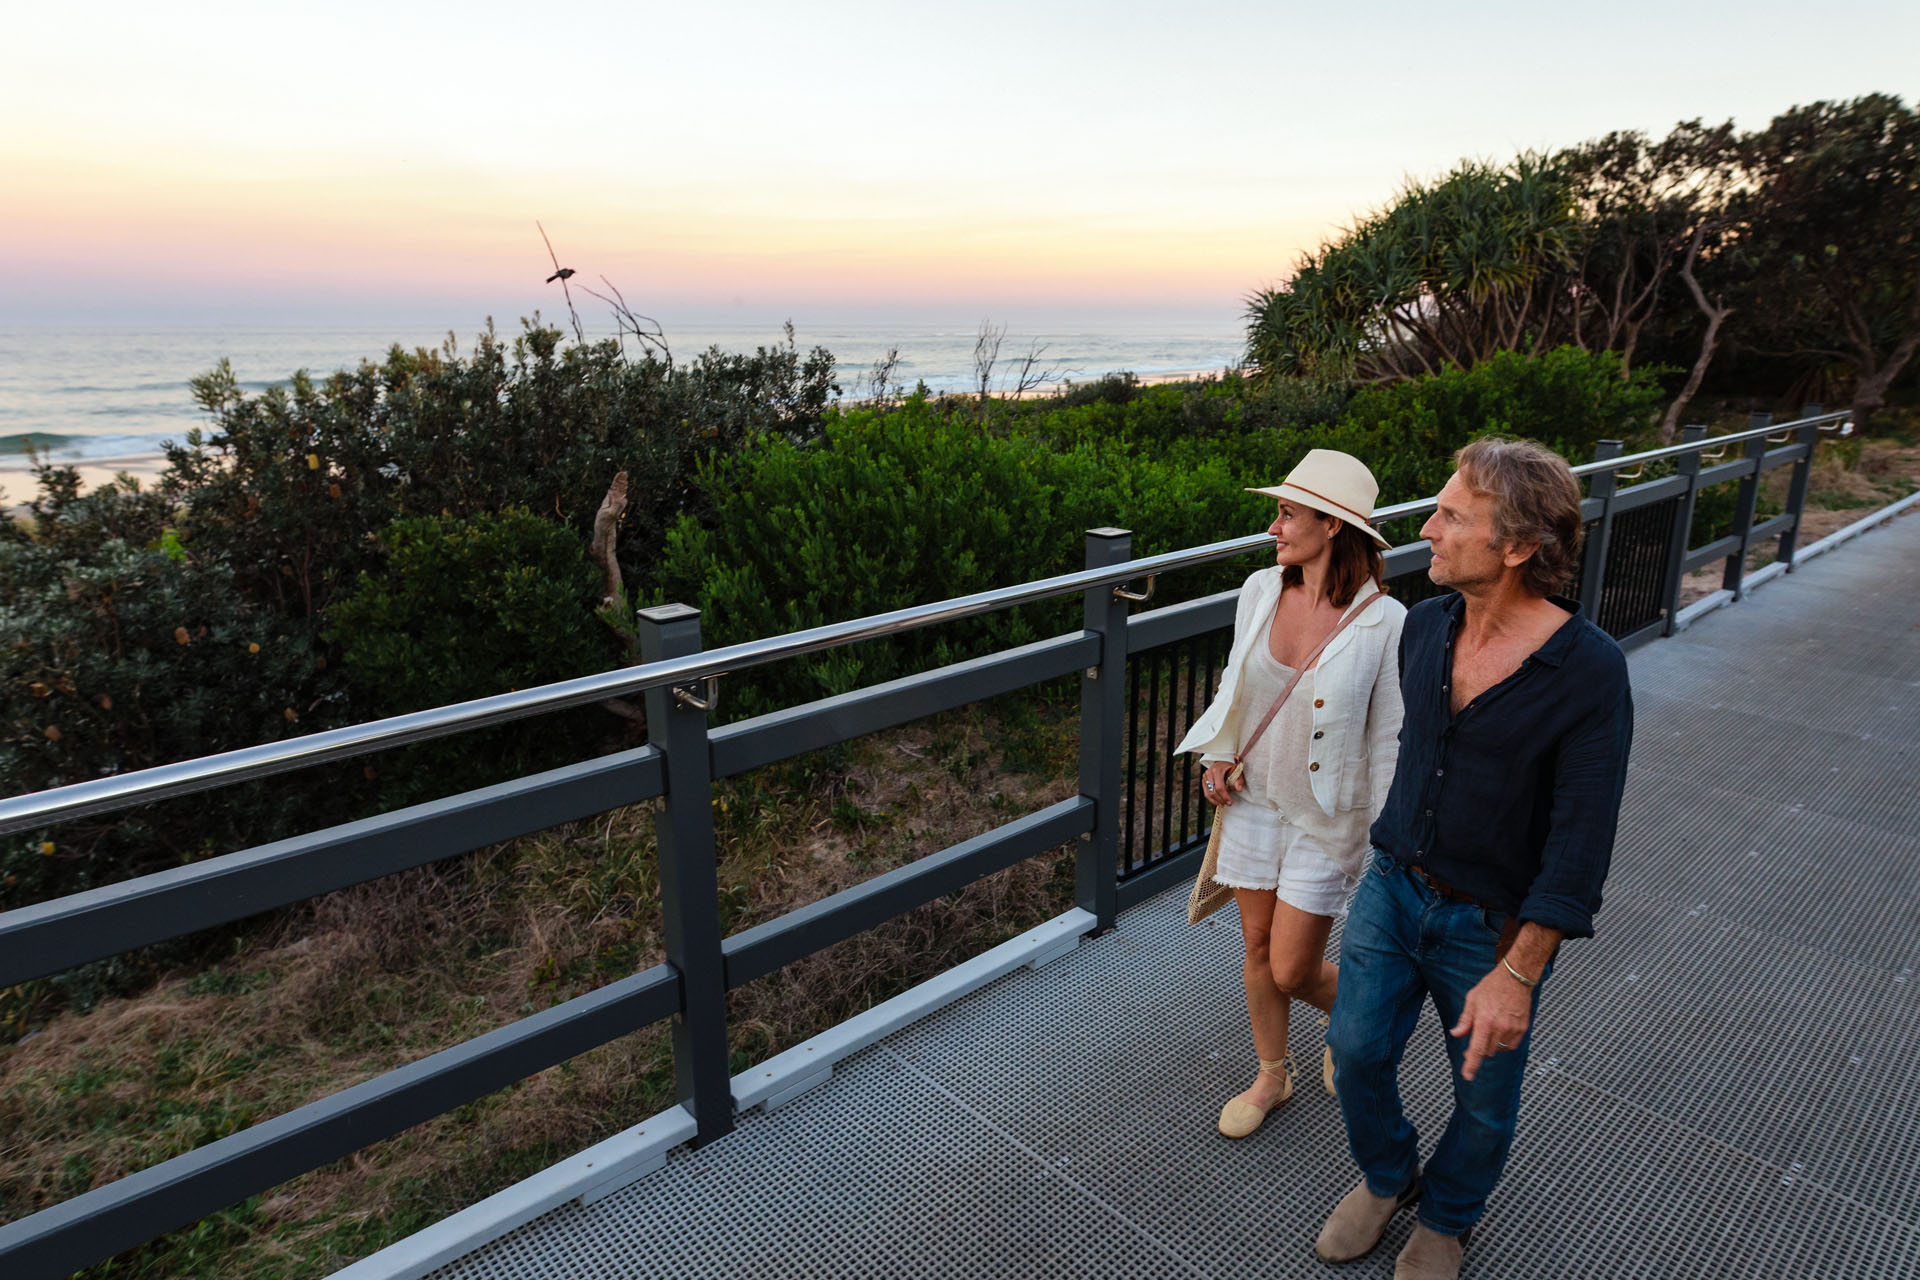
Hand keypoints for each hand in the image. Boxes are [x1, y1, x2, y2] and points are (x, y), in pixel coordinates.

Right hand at [1201, 761, 1243, 807]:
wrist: (1222, 760)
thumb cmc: (1231, 766)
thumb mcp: (1237, 771)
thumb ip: (1239, 780)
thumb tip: (1239, 789)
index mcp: (1217, 770)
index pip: (1219, 787)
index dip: (1224, 796)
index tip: (1230, 802)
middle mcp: (1209, 773)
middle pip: (1213, 791)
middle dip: (1221, 800)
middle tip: (1227, 804)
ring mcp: (1205, 776)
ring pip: (1208, 793)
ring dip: (1215, 801)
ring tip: (1222, 804)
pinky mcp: (1204, 780)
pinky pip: (1206, 792)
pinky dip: (1211, 799)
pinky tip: (1217, 802)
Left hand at [1450, 965, 1532, 1081]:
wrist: (1515, 978)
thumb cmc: (1491, 987)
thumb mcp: (1472, 1000)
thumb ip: (1464, 1020)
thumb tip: (1456, 1034)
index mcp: (1484, 1021)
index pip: (1476, 1049)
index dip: (1471, 1065)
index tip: (1468, 1076)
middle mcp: (1499, 1027)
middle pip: (1486, 1051)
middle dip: (1479, 1049)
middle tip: (1475, 1038)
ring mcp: (1513, 1029)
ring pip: (1499, 1049)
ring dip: (1491, 1045)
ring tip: (1490, 1027)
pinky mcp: (1523, 1029)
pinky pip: (1511, 1045)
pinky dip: (1504, 1043)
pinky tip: (1501, 1030)